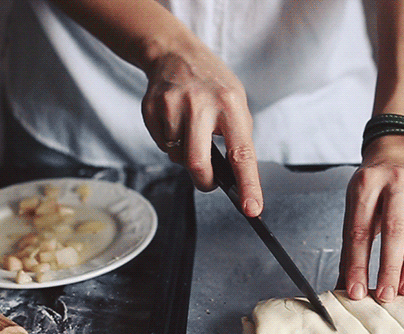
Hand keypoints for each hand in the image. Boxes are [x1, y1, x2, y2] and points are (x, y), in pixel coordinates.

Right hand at [141, 49, 262, 216]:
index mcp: (231, 105)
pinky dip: (170, 144)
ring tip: (191, 131)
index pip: (242, 154)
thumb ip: (237, 139)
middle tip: (210, 181)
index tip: (252, 209)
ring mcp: (172, 105)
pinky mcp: (151, 108)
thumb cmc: (213, 85)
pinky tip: (175, 123)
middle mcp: (201, 104)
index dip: (248, 185)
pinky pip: (161, 145)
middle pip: (199, 164)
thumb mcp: (236, 104)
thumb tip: (235, 180)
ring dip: (185, 156)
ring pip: (178, 157)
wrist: (176, 54)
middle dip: (205, 181)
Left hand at [337, 135, 403, 301]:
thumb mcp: (357, 207)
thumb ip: (352, 246)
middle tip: (385, 296)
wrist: (401, 156)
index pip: (360, 230)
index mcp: (366, 184)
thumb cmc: (374, 189)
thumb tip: (345, 287)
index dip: (358, 263)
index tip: (355, 291)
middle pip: (394, 230)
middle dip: (389, 267)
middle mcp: (395, 181)